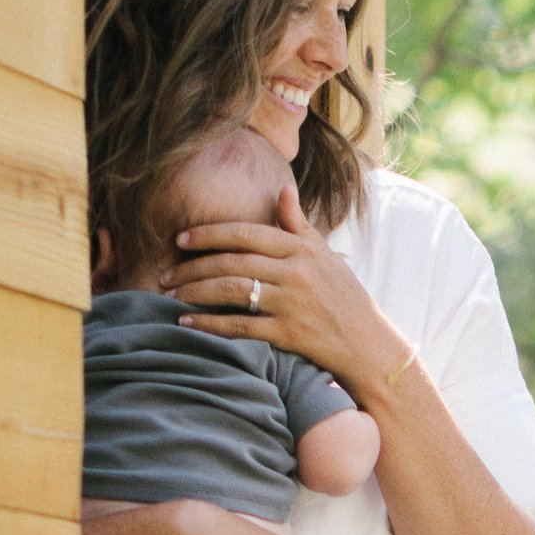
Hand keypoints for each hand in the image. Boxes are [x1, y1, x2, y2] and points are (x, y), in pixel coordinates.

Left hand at [170, 184, 405, 386]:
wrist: (368, 345)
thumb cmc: (344, 298)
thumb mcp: (325, 256)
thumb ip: (298, 225)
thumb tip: (282, 189)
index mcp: (301, 249)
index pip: (246, 233)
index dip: (209, 234)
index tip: (181, 239)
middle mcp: (296, 272)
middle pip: (232, 262)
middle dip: (192, 267)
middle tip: (165, 273)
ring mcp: (292, 303)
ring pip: (231, 290)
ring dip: (195, 292)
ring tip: (170, 295)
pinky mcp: (289, 334)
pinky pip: (240, 326)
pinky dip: (210, 323)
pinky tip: (188, 321)